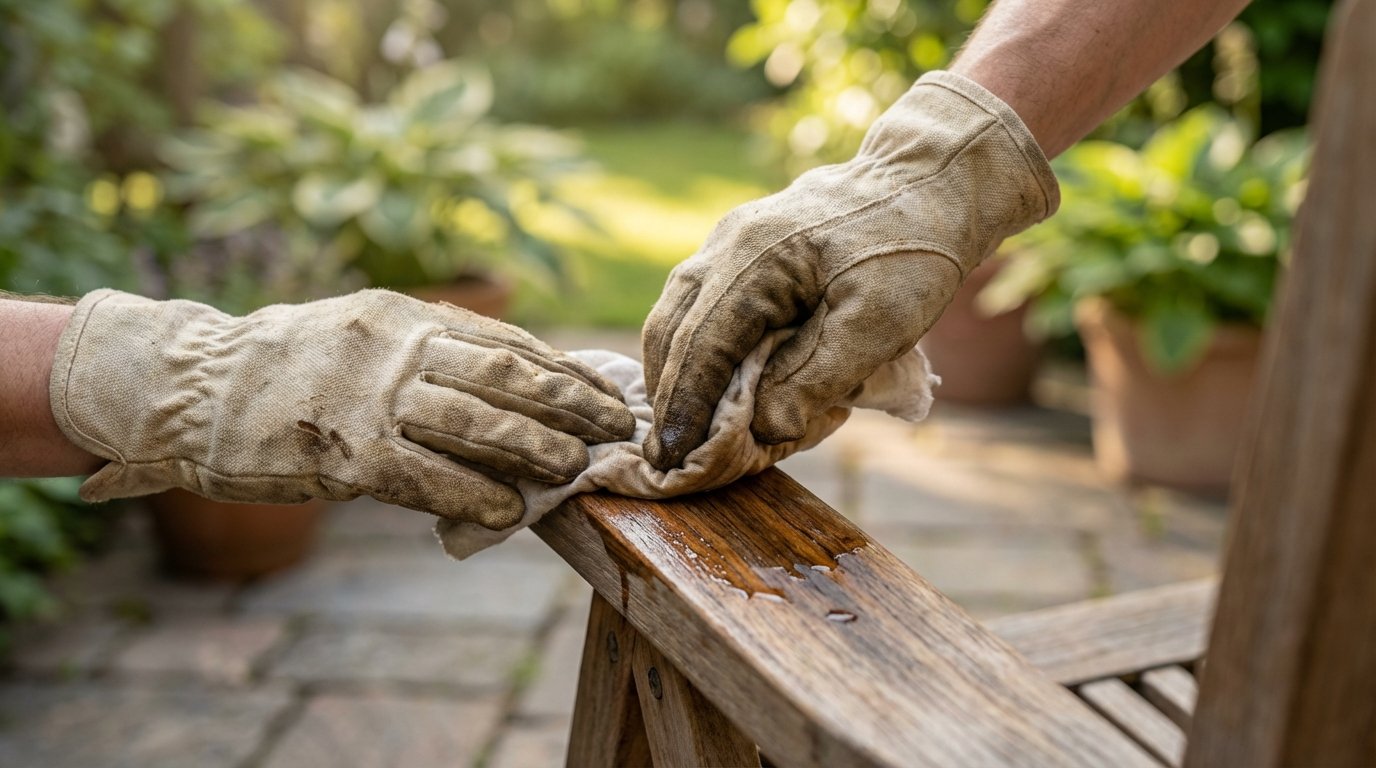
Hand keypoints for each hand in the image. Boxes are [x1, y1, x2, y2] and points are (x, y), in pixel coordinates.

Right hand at [49, 289, 635, 528]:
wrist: (190, 387)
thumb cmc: (286, 368)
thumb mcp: (361, 332)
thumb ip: (427, 350)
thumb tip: (505, 380)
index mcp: (406, 313)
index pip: (506, 339)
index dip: (562, 369)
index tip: (603, 388)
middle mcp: (397, 345)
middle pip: (507, 375)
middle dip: (570, 404)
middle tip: (615, 428)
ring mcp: (371, 396)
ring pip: (478, 423)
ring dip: (537, 448)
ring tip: (577, 468)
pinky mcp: (344, 450)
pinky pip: (427, 476)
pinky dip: (474, 496)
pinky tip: (509, 513)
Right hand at [641, 71, 1058, 469]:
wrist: (932, 184)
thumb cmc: (913, 251)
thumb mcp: (880, 321)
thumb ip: (818, 375)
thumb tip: (762, 428)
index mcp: (755, 258)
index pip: (700, 344)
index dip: (684, 406)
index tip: (672, 458)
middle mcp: (728, 243)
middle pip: (673, 328)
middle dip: (668, 396)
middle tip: (668, 456)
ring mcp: (731, 241)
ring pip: (679, 314)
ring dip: (677, 373)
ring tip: (684, 429)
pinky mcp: (744, 249)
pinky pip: (702, 303)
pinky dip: (697, 349)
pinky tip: (713, 385)